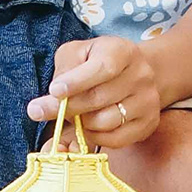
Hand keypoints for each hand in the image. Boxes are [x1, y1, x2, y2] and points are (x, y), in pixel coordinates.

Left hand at [28, 36, 164, 151]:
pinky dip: (95, 137)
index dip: (76, 82)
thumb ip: (63, 72)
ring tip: (75, 115)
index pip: (102, 68)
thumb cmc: (98, 61)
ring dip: (82, 123)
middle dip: (68, 107)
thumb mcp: (78, 54)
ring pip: (107, 122)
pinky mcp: (149, 123)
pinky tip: (89, 127)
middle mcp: (141, 75)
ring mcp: (148, 101)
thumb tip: (46, 102)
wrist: (136, 72)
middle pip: (100, 99)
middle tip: (42, 111)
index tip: (53, 91)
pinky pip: (117, 139)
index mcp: (122, 51)